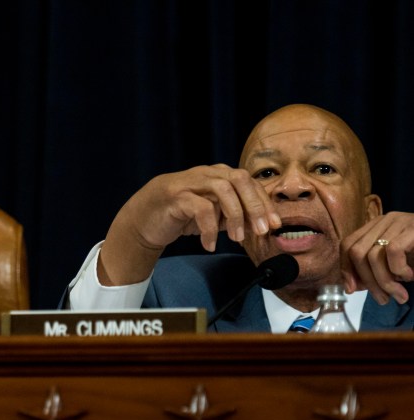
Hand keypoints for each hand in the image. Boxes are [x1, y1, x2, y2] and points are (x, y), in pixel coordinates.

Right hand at [98, 164, 280, 284]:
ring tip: (237, 239)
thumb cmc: (181, 215)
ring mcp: (191, 183)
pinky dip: (209, 228)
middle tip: (262, 231)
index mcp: (219, 176)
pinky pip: (200, 208)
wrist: (144, 219)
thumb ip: (234, 215)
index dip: (264, 204)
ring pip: (223, 189)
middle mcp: (207, 174)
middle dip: (255, 205)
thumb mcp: (213, 215)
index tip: (274, 225)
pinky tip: (209, 244)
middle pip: (240, 180)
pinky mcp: (176, 195)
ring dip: (235, 215)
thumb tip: (261, 226)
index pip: (249, 183)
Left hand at [341, 212, 413, 304]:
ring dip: (384, 282)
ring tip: (399, 295)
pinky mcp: (413, 228)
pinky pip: (393, 252)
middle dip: (366, 281)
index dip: (346, 269)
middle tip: (382, 299)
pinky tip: (410, 276)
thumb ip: (375, 270)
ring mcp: (399, 222)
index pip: (347, 245)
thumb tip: (352, 286)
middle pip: (356, 252)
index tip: (353, 290)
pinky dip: (398, 270)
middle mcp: (384, 220)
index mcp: (376, 226)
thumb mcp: (396, 263)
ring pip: (372, 256)